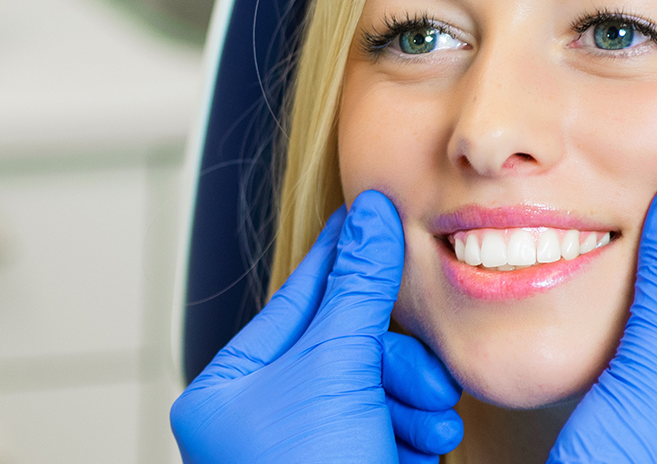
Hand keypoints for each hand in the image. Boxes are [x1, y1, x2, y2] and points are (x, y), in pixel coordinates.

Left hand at [171, 191, 464, 463]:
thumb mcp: (335, 370)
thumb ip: (357, 290)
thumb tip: (372, 216)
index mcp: (228, 390)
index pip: (297, 302)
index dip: (345, 260)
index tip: (379, 218)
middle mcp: (259, 420)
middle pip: (344, 347)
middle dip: (393, 359)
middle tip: (422, 375)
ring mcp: (304, 451)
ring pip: (374, 389)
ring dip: (412, 399)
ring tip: (429, 422)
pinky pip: (389, 431)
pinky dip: (414, 434)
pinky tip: (427, 446)